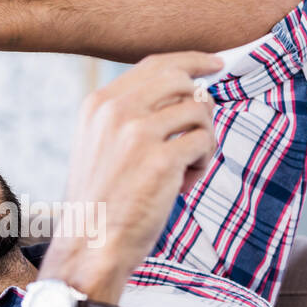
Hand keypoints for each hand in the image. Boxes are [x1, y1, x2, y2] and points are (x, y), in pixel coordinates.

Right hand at [42, 51, 223, 298]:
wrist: (90, 245)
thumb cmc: (102, 202)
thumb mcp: (102, 145)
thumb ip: (132, 115)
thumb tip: (188, 94)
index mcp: (99, 103)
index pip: (155, 64)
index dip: (191, 61)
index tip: (215, 64)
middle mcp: (116, 110)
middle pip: (181, 80)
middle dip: (201, 104)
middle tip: (198, 135)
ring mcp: (138, 132)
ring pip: (198, 111)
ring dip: (203, 140)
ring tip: (185, 169)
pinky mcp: (161, 159)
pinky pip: (203, 143)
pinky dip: (202, 164)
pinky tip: (183, 183)